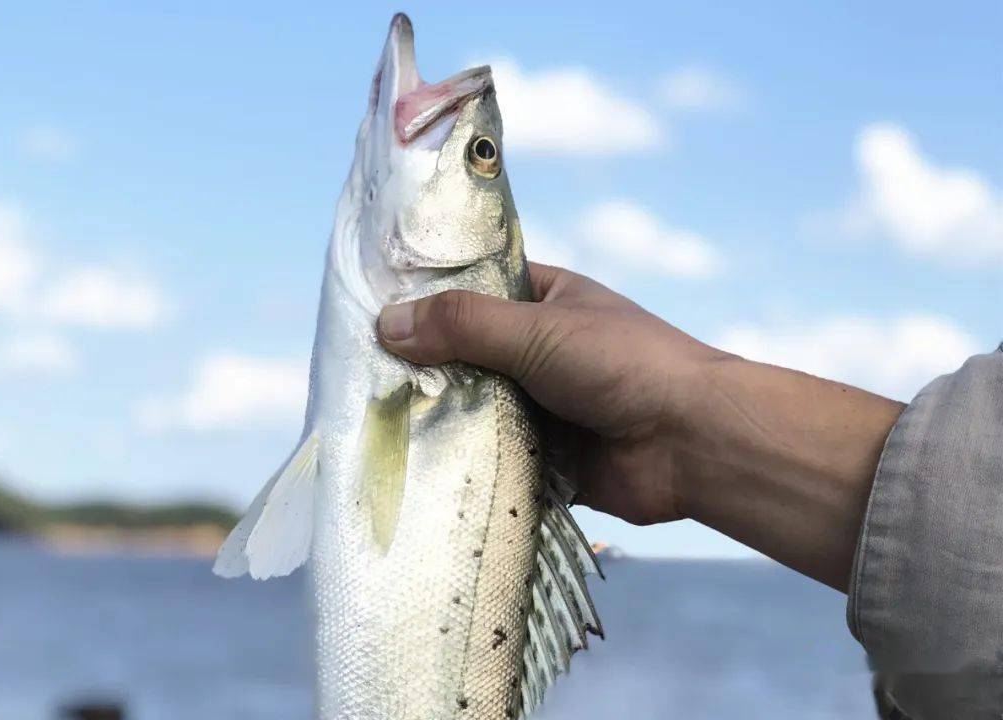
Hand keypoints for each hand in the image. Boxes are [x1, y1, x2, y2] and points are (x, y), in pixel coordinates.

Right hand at [376, 262, 728, 525]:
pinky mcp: (546, 459)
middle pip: (468, 355)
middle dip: (425, 368)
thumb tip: (386, 325)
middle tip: (358, 377)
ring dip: (440, 419)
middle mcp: (542, 351)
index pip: (476, 289)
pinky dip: (465, 464)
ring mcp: (544, 406)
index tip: (371, 310)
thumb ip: (464, 326)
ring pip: (477, 409)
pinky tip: (414, 470)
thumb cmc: (624, 364)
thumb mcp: (538, 330)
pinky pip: (494, 458)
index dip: (429, 297)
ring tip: (372, 425)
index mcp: (548, 301)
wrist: (693, 443)